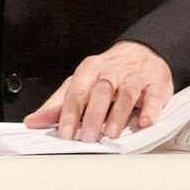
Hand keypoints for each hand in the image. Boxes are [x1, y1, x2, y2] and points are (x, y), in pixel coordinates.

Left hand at [23, 41, 173, 143]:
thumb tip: (33, 121)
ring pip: (126, 93)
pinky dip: (150, 109)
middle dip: (93, 115)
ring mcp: (135, 76)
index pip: (76, 91)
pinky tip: (145, 122)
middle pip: (101, 91)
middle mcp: (112, 71)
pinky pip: (154, 96)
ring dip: (118, 114)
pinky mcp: (156, 84)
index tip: (64, 133)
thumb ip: (57, 104)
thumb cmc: (108, 73)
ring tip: (111, 133)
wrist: (141, 52)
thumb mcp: (80, 84)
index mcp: (89, 70)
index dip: (69, 113)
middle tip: (87, 137)